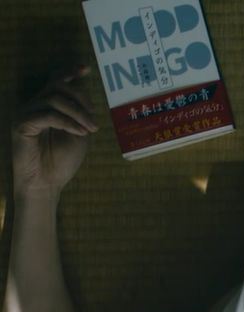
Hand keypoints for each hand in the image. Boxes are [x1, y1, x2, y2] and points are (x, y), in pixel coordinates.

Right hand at [10, 64, 99, 201]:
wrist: (47, 183)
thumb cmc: (62, 161)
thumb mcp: (79, 134)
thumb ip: (81, 114)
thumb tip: (85, 95)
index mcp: (47, 107)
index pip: (54, 81)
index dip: (68, 72)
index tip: (85, 69)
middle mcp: (34, 106)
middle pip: (57, 86)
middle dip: (81, 100)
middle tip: (94, 122)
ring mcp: (26, 114)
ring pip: (53, 98)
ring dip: (77, 113)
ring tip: (90, 129)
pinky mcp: (21, 124)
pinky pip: (47, 115)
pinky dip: (67, 122)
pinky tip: (79, 132)